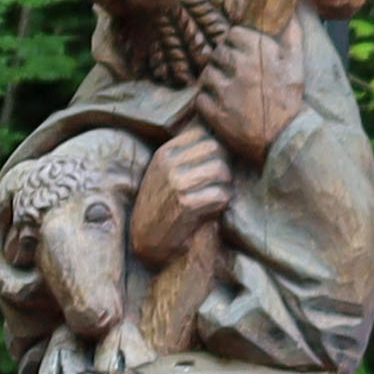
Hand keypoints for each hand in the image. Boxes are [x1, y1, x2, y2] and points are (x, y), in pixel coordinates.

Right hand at [127, 127, 232, 267]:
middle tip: (220, 183)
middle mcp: (169, 164)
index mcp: (165, 153)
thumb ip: (186, 155)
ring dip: (225, 185)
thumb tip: (220, 138)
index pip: (203, 134)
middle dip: (223, 165)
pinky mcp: (186, 204)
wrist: (147, 239)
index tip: (213, 165)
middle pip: (216, 148)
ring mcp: (177, 183)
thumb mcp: (165, 173)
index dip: (215, 149)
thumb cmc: (162, 205)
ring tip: (217, 197)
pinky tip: (212, 211)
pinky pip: (221, 195)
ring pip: (221, 170)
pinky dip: (222, 204)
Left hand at [184, 19, 303, 165]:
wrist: (285, 138)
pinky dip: (206, 101)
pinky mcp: (215, 112)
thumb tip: (291, 11)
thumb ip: (293, 34)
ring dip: (212, 80)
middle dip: (223, 62)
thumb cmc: (290, 99)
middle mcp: (241, 68)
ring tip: (224, 90)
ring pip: (206, 74)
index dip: (234, 43)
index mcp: (259, 53)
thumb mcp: (296, 63)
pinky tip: (218, 105)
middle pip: (217, 53)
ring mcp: (226, 91)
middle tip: (232, 75)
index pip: (233, 34)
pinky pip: (200, 97)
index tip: (239, 53)